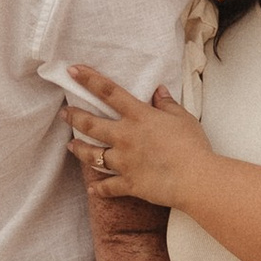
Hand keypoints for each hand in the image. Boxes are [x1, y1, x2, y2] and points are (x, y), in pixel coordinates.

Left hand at [63, 67, 209, 209]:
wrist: (195, 178)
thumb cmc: (192, 145)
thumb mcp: (182, 117)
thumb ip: (167, 104)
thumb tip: (159, 91)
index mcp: (138, 117)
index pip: (109, 92)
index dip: (89, 79)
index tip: (73, 71)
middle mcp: (125, 137)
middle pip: (91, 125)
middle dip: (74, 117)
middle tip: (65, 114)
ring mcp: (123, 162)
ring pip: (93, 156)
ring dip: (79, 150)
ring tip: (70, 146)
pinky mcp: (128, 183)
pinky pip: (108, 187)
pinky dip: (99, 189)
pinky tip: (92, 189)